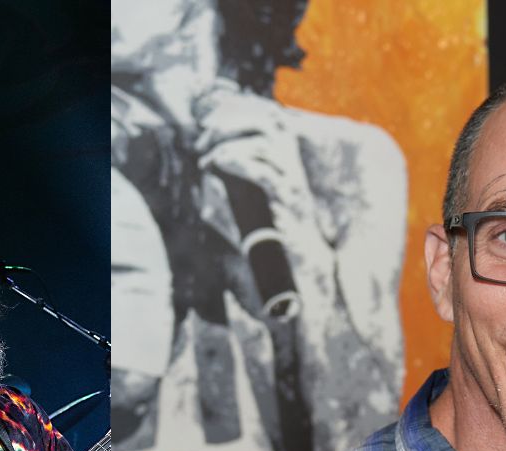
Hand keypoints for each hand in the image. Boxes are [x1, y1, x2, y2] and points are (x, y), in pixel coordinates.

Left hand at [191, 80, 334, 300]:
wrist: (302, 282)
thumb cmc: (271, 254)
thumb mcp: (244, 221)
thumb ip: (226, 201)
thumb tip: (203, 188)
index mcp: (288, 168)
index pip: (271, 121)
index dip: (240, 114)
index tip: (209, 124)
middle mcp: (294, 172)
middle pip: (266, 122)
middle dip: (229, 123)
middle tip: (203, 140)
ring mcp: (293, 186)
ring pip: (262, 142)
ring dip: (227, 143)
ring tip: (207, 158)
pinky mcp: (287, 203)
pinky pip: (261, 169)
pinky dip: (235, 160)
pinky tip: (218, 166)